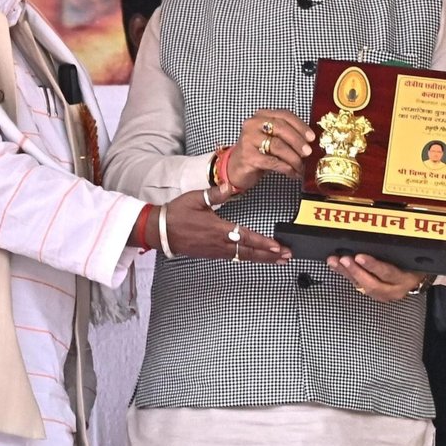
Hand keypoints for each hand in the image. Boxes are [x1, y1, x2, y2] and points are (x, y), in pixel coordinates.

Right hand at [158, 190, 290, 262]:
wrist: (159, 230)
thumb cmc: (176, 213)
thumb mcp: (196, 198)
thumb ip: (215, 193)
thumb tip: (231, 185)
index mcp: (217, 229)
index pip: (246, 237)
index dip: (263, 243)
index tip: (277, 247)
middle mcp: (219, 243)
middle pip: (249, 252)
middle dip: (270, 256)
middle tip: (286, 258)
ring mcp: (215, 251)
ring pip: (242, 257)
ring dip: (261, 259)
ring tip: (277, 260)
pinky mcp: (211, 254)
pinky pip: (233, 258)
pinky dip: (247, 258)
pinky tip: (255, 258)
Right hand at [228, 109, 315, 191]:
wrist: (236, 168)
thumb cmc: (257, 152)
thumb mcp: (272, 139)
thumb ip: (287, 136)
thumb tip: (310, 143)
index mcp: (261, 115)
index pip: (284, 115)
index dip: (300, 126)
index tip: (311, 137)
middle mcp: (253, 124)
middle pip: (281, 128)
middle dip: (298, 141)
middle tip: (308, 152)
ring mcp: (248, 139)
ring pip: (277, 145)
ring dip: (293, 158)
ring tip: (300, 166)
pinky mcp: (247, 156)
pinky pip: (272, 161)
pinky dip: (285, 168)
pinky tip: (292, 173)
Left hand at [328, 254, 429, 302]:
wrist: (418, 277)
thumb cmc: (414, 263)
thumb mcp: (410, 256)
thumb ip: (397, 249)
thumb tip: (378, 234)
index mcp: (405, 279)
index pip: (388, 272)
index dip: (372, 265)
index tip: (359, 256)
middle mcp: (394, 290)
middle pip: (372, 284)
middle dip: (356, 271)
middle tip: (344, 259)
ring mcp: (383, 294)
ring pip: (362, 286)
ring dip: (347, 273)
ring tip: (335, 261)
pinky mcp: (374, 294)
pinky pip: (358, 285)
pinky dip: (346, 275)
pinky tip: (336, 266)